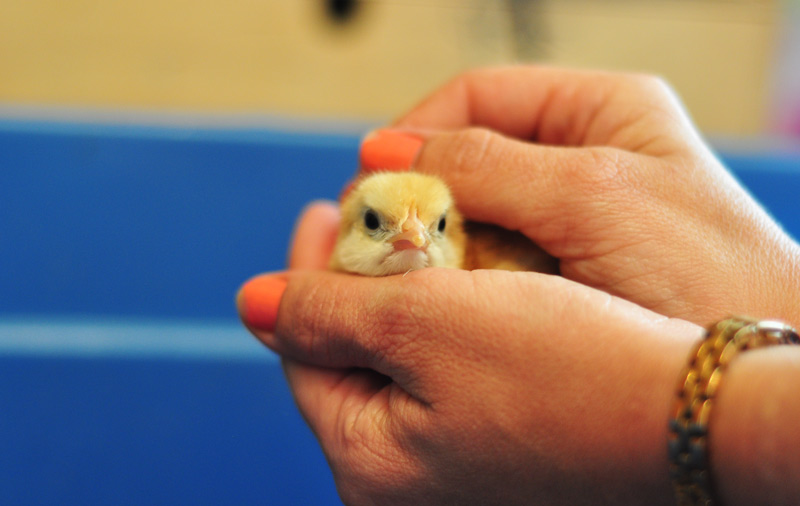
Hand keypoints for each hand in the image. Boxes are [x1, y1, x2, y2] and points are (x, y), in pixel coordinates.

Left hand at [238, 202, 702, 505]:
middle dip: (357, 280)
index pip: (304, 352)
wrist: (688, 415)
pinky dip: (444, 320)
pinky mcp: (495, 448)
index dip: (307, 272)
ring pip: (400, 361)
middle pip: (351, 357)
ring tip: (412, 235)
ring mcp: (452, 469)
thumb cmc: (562, 370)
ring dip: (402, 294)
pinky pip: (444, 373)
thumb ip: (324, 313)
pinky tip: (459, 280)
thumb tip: (249, 303)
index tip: (323, 209)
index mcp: (371, 465)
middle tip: (369, 215)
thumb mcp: (425, 325)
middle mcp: (405, 481)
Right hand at [359, 66, 799, 326]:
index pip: (477, 97)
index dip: (416, 133)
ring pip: (474, 214)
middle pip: (468, 157)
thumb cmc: (711, 275)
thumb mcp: (592, 198)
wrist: (739, 378)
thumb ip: (487, 167)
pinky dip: (461, 276)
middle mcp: (582, 157)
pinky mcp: (564, 270)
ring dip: (437, 240)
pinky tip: (448, 296)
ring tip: (408, 270)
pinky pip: (491, 260)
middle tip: (380, 232)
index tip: (372, 176)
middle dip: (421, 194)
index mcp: (600, 110)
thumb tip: (386, 151)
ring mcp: (571, 217)